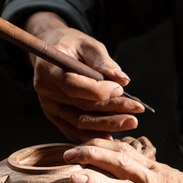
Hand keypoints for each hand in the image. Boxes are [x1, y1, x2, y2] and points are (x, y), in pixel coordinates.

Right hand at [24, 12, 143, 141]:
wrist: (54, 52)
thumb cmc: (72, 46)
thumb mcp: (88, 45)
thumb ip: (104, 63)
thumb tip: (123, 80)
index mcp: (48, 68)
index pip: (72, 85)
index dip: (97, 90)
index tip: (120, 90)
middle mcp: (45, 89)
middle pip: (81, 106)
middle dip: (112, 110)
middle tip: (136, 110)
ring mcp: (49, 105)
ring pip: (80, 121)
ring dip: (107, 125)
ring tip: (131, 122)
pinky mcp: (55, 116)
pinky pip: (74, 130)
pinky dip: (92, 135)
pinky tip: (111, 136)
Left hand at [63, 137, 182, 182]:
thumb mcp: (169, 178)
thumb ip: (145, 172)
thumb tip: (117, 166)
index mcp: (154, 169)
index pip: (123, 149)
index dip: (97, 143)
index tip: (70, 141)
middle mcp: (156, 180)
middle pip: (122, 161)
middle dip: (92, 155)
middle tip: (64, 155)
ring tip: (74, 181)